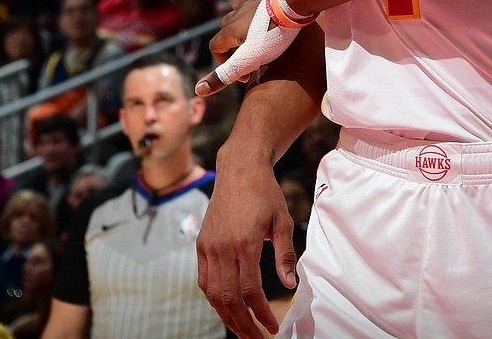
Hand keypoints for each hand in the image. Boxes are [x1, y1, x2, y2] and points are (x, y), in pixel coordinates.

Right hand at [196, 0, 298, 96]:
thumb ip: (225, 75)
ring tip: (254, 28)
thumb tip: (198, 91)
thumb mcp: (249, 60)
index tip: (242, 72)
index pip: (215, 45)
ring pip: (238, 5)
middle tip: (251, 53)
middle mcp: (237, 12)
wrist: (294, 3)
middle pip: (226, 26)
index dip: (224, 61)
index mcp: (230, 30)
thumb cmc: (272, 35)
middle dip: (234, 41)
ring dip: (241, 16)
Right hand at [196, 143, 298, 338]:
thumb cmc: (266, 194)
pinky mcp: (202, 245)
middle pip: (228, 298)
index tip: (271, 326)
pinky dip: (214, 298)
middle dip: (243, 323)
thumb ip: (285, 255)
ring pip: (213, 293)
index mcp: (245, 243)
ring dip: (226, 316)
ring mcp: (209, 248)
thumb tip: (290, 284)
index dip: (260, 312)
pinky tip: (225, 309)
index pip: (250, 290)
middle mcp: (223, 248)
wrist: (239, 170)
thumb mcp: (283, 221)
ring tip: (241, 331)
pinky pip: (205, 280)